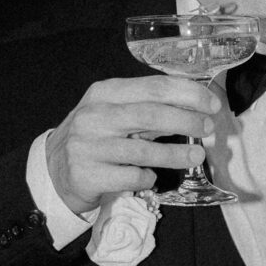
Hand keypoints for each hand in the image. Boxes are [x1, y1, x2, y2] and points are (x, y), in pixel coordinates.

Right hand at [44, 74, 218, 219]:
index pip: (154, 87)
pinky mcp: (87, 175)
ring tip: (197, 156)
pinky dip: (147, 178)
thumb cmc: (96, 138)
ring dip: (175, 155)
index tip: (211, 103)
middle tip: (208, 127)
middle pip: (150, 114)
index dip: (188, 94)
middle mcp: (95, 116)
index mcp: (105, 93)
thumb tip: (196, 107)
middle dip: (186, 120)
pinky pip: (129, 177)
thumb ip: (147, 108)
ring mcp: (88, 146)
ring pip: (142, 150)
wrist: (54, 170)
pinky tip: (150, 178)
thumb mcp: (114, 113)